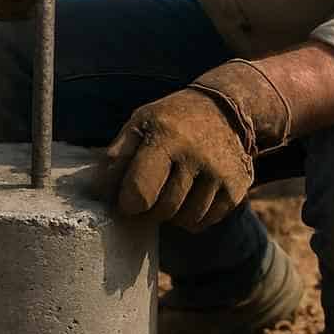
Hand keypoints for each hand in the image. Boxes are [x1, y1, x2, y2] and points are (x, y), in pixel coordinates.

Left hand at [93, 88, 253, 232]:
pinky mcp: (235, 189)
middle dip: (149, 208)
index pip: (140, 193)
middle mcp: (196, 156)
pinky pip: (202, 223)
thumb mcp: (139, 124)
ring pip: (183, 220)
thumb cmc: (171, 121)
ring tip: (172, 188)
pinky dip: (191, 216)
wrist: (225, 109)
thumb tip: (97, 194)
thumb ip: (115, 157)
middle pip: (161, 210)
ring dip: (171, 213)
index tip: (127, 197)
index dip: (128, 203)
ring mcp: (219, 174)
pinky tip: (191, 193)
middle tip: (150, 192)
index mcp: (165, 136)